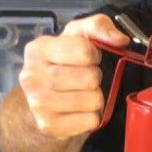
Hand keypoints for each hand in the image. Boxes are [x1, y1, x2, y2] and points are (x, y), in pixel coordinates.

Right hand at [18, 14, 128, 138]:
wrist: (44, 99)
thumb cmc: (65, 64)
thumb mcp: (79, 36)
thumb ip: (99, 26)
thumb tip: (120, 39)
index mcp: (38, 50)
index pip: (84, 50)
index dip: (94, 55)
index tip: (90, 58)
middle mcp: (32, 76)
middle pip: (90, 78)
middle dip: (96, 77)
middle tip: (86, 78)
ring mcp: (37, 103)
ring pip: (92, 100)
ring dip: (96, 97)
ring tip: (83, 93)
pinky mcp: (49, 125)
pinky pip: (90, 120)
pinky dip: (92, 116)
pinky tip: (80, 110)